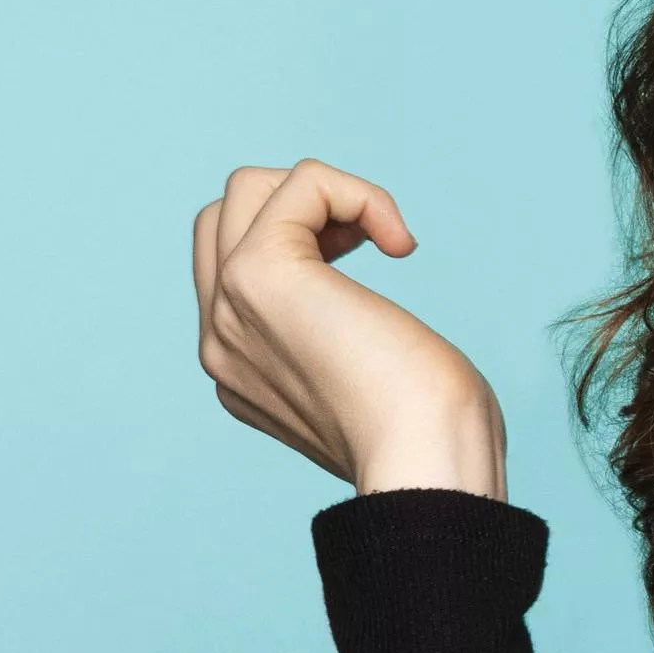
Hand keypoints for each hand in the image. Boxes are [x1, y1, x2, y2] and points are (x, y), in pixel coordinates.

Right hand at [190, 159, 507, 497]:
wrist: (428, 469)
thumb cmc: (432, 437)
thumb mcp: (371, 382)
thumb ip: (334, 342)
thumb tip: (347, 308)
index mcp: (239, 366)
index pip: (229, 262)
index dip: (301, 238)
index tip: (365, 261)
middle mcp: (221, 338)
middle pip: (223, 216)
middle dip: (300, 206)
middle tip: (369, 245)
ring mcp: (231, 306)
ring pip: (249, 189)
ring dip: (329, 193)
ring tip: (385, 239)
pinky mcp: (262, 275)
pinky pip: (301, 183)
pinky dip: (360, 194)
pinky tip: (401, 245)